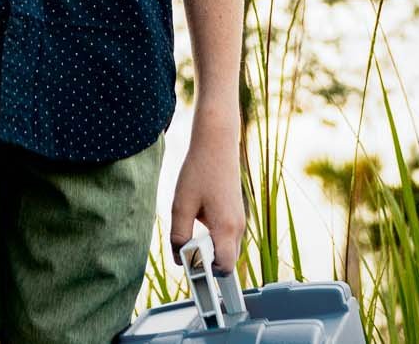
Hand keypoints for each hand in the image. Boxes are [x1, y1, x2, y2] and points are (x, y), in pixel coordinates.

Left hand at [168, 114, 243, 273]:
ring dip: (210, 250)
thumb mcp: (181, 205)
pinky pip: (227, 237)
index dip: (207, 273)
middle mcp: (238, 228)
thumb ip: (179, 236)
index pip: (224, 268)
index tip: (190, 266)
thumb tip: (178, 259)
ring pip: (227, 250)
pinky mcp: (236, 214)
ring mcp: (239, 221)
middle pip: (227, 262)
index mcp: (226, 228)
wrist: (217, 144)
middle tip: (186, 250)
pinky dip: (214, 239)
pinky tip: (197, 223)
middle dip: (207, 263)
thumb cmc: (199, 171)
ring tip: (190, 233)